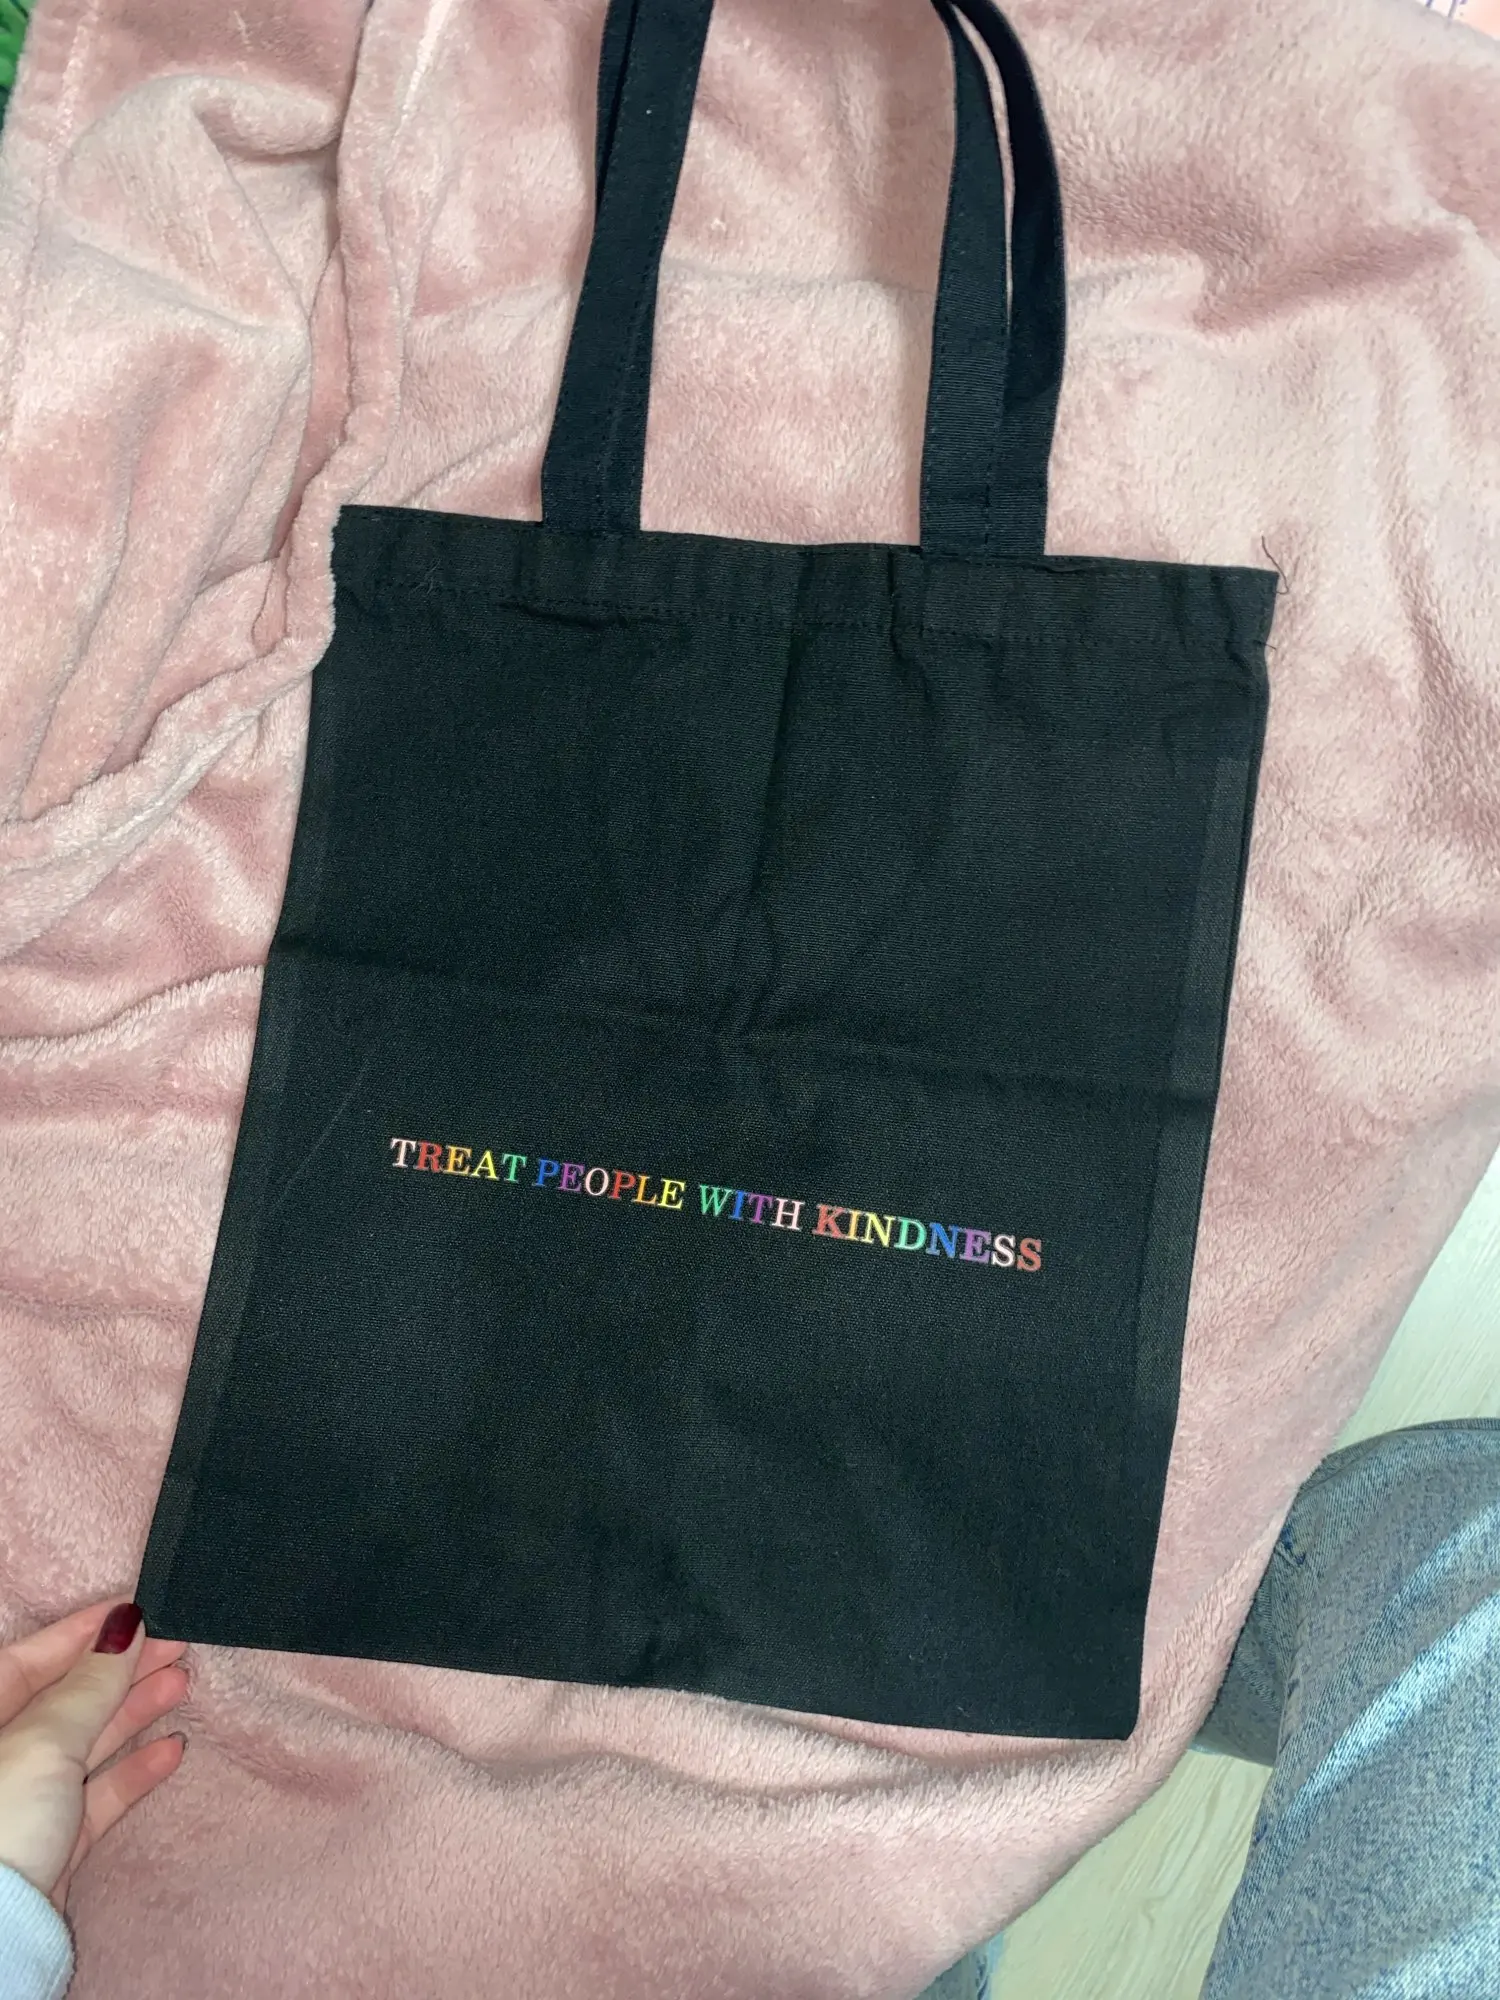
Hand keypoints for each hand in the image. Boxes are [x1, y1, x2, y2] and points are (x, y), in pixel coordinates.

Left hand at [0, 1600, 188, 1909]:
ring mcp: (25, 1801)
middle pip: (63, 1699)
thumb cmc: (3, 1819)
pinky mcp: (52, 1843)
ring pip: (85, 1744)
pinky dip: (133, 1772)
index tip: (138, 1610)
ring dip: (134, 1713)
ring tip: (182, 1684)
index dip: (84, 1633)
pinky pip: (97, 1796)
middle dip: (120, 1671)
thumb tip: (126, 1622)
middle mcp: (1, 1756)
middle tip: (174, 1644)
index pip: (29, 1660)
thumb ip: (92, 1682)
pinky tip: (170, 1750)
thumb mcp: (47, 1738)